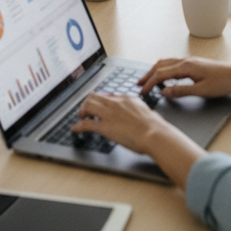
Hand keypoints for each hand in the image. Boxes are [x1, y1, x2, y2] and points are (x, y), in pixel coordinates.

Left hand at [71, 91, 206, 186]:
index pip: (108, 96)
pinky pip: (86, 124)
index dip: (101, 102)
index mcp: (126, 98)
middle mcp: (116, 103)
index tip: (98, 107)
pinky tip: (75, 130)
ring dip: (82, 112)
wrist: (155, 134)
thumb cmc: (155, 127)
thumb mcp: (147, 111)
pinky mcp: (105, 127)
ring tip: (81, 118)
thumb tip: (142, 114)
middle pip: (94, 96)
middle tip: (86, 112)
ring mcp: (109, 114)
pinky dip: (78, 127)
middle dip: (88, 104)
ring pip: (88, 105)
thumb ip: (139, 110)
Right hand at [138, 57, 230, 98]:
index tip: (142, 92)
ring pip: (166, 63)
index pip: (161, 74)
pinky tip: (165, 77)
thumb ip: (181, 91)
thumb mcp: (201, 91)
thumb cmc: (223, 82)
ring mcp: (190, 61)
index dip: (150, 83)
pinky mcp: (194, 64)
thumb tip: (164, 92)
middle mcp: (186, 61)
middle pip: (160, 65)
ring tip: (148, 80)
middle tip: (139, 84)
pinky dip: (164, 69)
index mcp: (186, 67)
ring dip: (155, 71)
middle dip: (148, 74)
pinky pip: (173, 64)